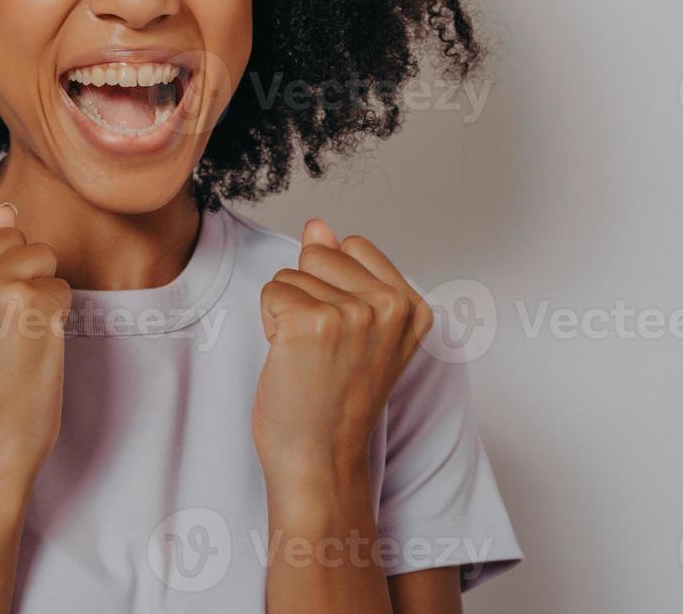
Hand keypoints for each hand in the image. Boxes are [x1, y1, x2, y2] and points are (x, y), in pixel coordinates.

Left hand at [251, 219, 433, 486]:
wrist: (319, 458)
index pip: (354, 246)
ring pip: (290, 275)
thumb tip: (319, 226)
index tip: (343, 333)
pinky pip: (271, 292)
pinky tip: (290, 358)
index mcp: (413, 306)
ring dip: (287, 313)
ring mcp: (353, 314)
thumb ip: (343, 272)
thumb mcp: (355, 330)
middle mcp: (390, 307)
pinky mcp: (312, 323)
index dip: (334, 284)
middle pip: (318, 254)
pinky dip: (269, 323)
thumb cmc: (333, 400)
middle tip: (321, 348)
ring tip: (308, 357)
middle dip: (307, 293)